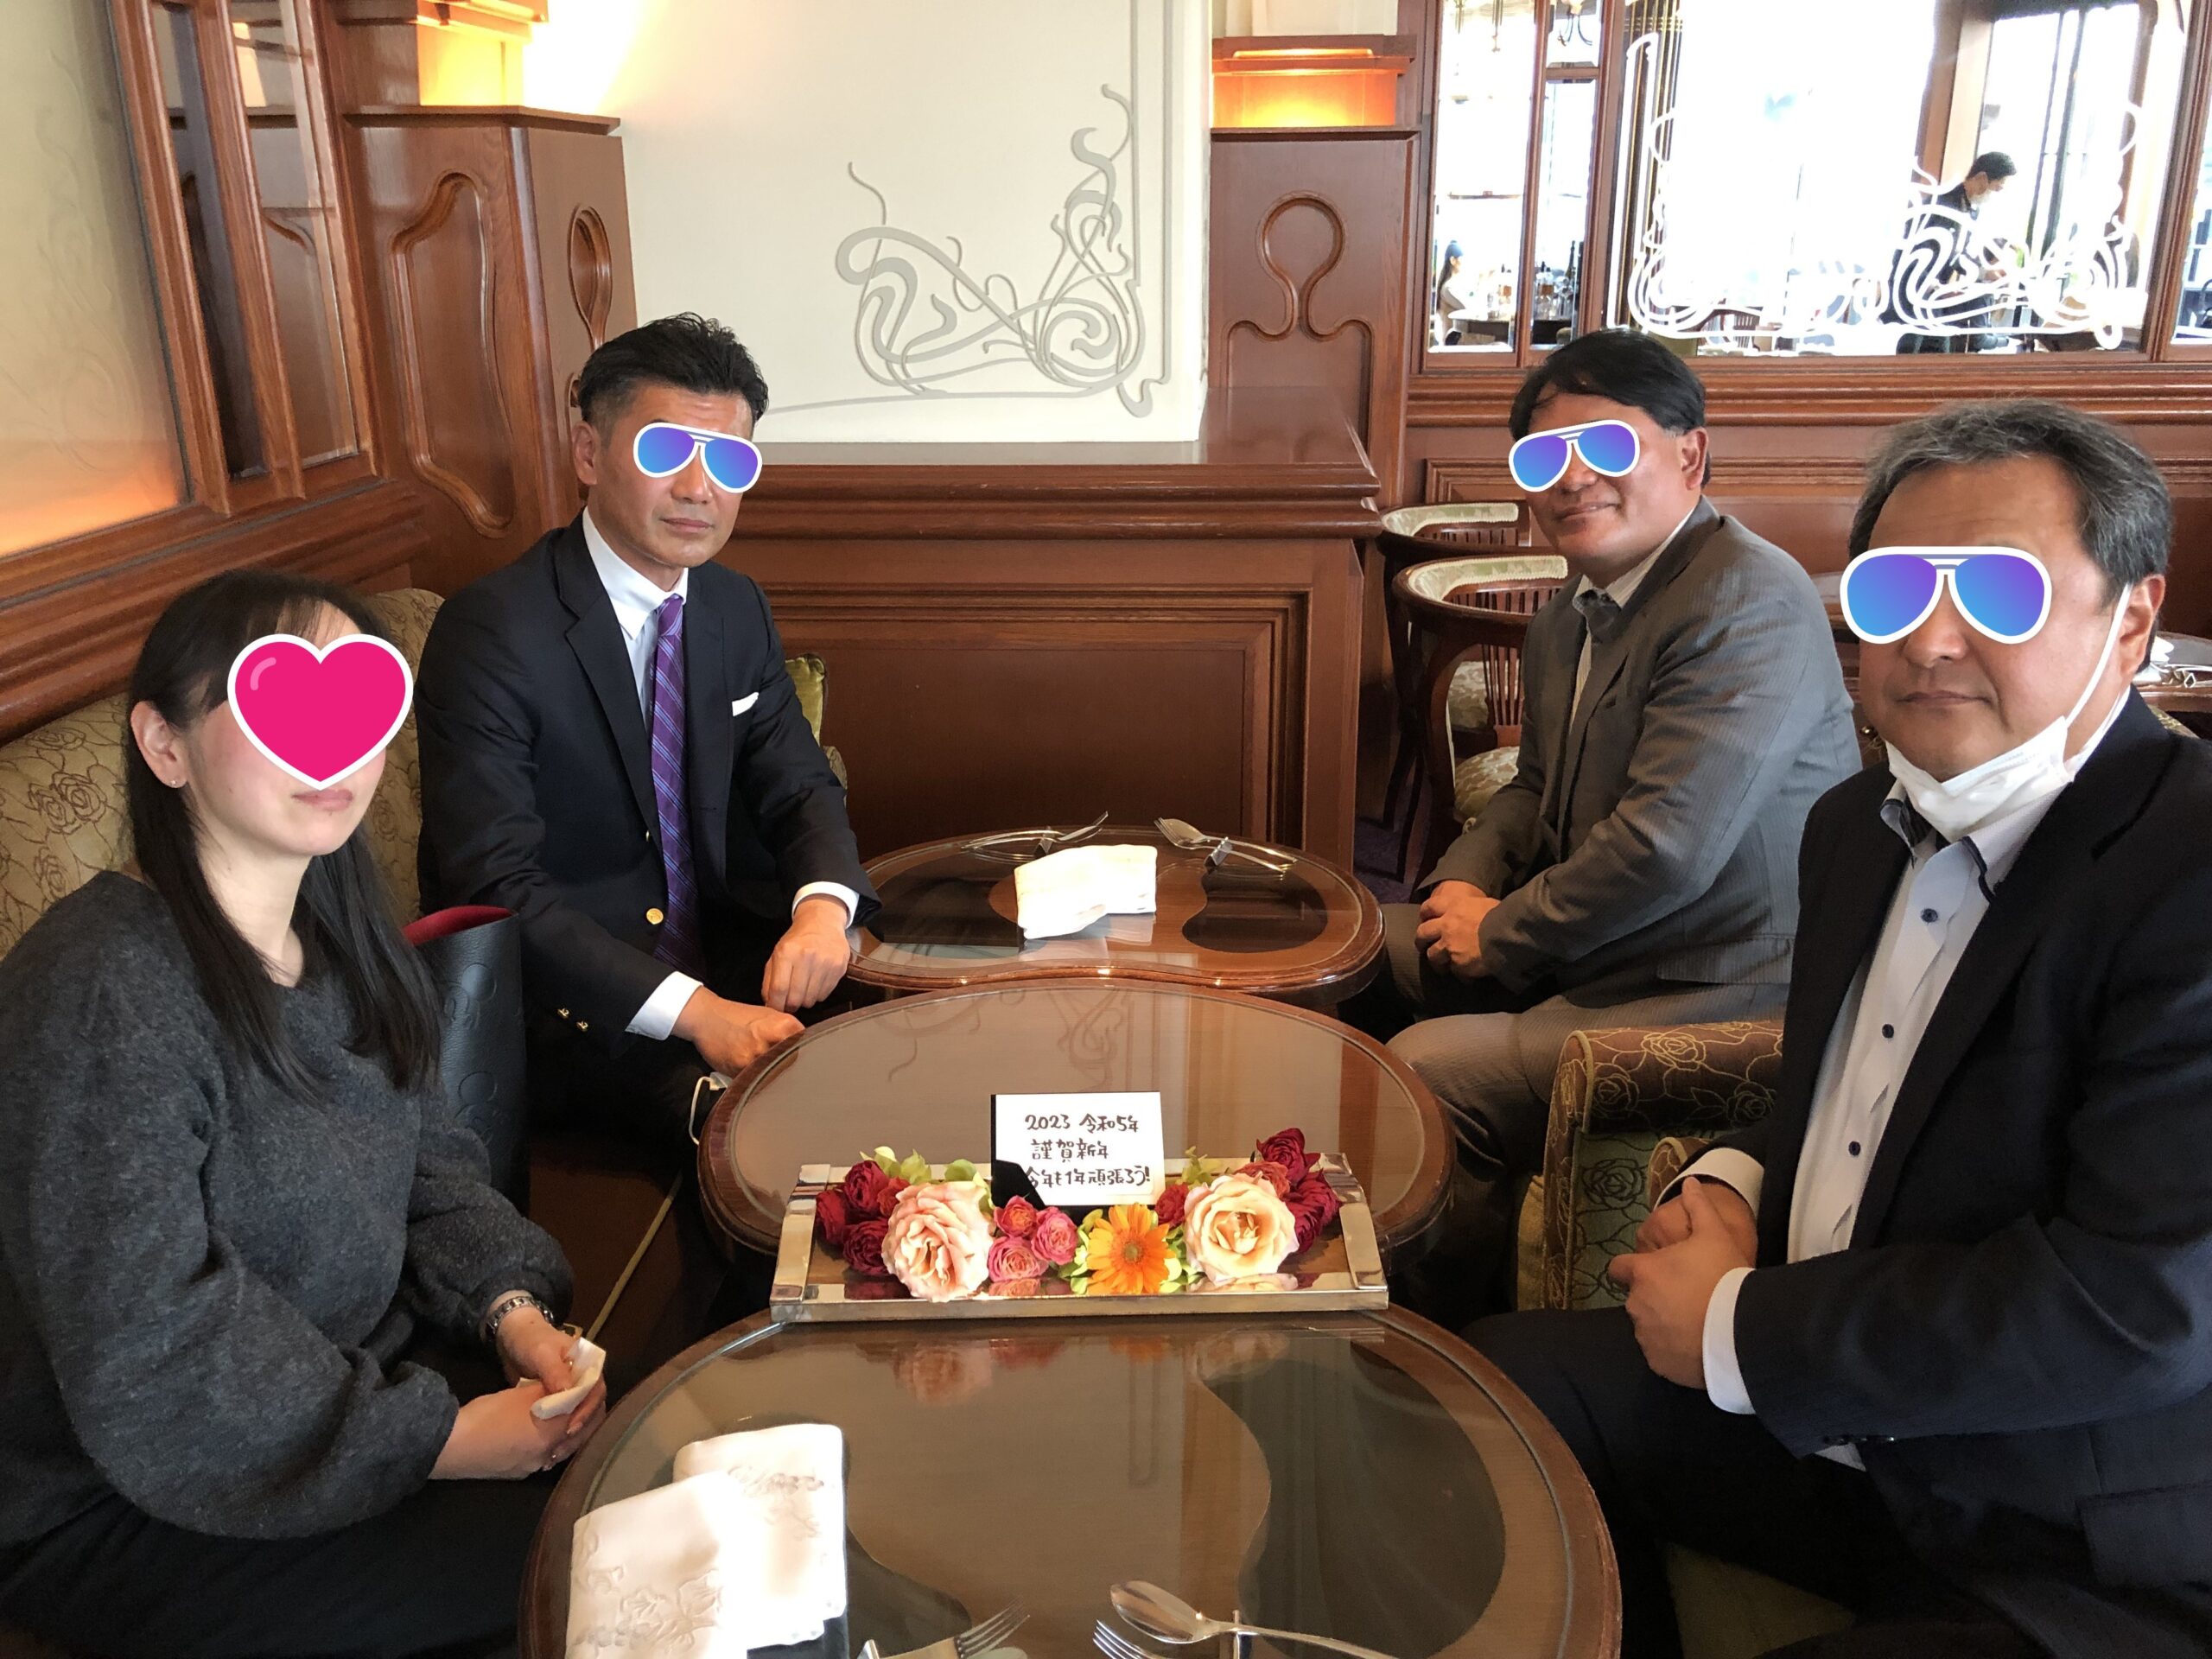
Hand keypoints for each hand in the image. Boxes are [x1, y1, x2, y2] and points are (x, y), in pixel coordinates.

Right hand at [431, 1382, 583, 1479]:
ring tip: (558, 1415)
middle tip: (575, 1402)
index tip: (583, 1388)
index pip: (582, 1418)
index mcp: (551, 1437)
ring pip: (557, 1450)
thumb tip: (568, 1388)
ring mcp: (529, 1469)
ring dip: (562, 1434)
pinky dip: (544, 1444)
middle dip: (578, 1420)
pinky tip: (536, 1432)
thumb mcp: (521, 1395)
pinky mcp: (514, 1473)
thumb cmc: (487, 1416)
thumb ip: (551, 1391)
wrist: (448, 1446)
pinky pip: (539, 1457)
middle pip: (574, 1438)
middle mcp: (545, 1458)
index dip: (584, 1401)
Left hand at [496, 1306, 608, 1441]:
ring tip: (552, 1456)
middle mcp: (585, 1381)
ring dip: (570, 1439)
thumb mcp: (541, 1352)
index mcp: (589, 1365)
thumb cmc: (530, 1340)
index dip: (587, 1411)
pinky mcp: (560, 1404)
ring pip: (581, 1420)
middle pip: (592, 1410)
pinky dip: (559, 1438)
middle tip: (559, 1449)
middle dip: (579, 1432)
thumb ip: (554, 1371)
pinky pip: (565, 1423)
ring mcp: (573, 1394)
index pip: (596, 1391)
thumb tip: (569, 1393)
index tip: (570, 1428)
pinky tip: (547, 1453)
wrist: (512, 1339)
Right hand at [673, 988, 802, 1075]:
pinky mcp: (739, 1073)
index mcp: (781, 1026)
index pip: (803, 1045)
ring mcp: (753, 1060)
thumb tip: (804, 1043)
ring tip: (765, 1064)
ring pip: (773, 1075)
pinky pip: (755, 1081)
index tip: (799, 1050)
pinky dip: (755, 1078)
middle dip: (786, 1062)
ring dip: (771, 1073)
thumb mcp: (769, 1014)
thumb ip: (788, 1029)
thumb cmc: (738, 1015)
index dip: (801, 1049)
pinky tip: (751, 1069)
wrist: (706, 1019)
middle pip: (790, 1063)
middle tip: (782, 1061)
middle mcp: (768, 1043)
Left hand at [762, 896, 851, 1012]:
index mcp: (787, 952)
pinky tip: (815, 983)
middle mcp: (807, 956)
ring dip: (804, 1000)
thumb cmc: (798, 940)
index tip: (776, 1008)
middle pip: (796, 998)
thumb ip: (770, 979)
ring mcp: (825, 963)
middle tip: (789, 1001)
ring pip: (811, 999)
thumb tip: (770, 1002)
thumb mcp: (777, 953)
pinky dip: (817, 995)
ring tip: (803, 989)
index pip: (779, 989)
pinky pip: (824, 994)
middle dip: (790, 1005)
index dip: (776, 1004)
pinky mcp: (839, 968)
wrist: (823, 922)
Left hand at [1415, 881, 1498, 977]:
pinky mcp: (1456, 964)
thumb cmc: (1501, 915)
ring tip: (1442, 966)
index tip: (1426, 919)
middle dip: (1421, 940)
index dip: (1425, 914)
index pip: (1429, 907)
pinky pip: (1453, 971)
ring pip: (1432, 955)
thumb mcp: (1484, 903)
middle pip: (1422, 933)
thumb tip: (1474, 912)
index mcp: (1453, 906)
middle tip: (1424, 945)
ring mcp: (1449, 946)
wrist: (1506, 935)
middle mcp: (1446, 925)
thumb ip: (1471, 908)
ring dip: (1436, 961)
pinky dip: (1459, 974)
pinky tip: (1466, 976)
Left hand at [1607, 1179, 1756, 1387]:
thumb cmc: (1724, 1277)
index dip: (1631, 1268)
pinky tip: (1697, 1344)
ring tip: (1695, 1322)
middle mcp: (1636, 1305)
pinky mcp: (1658, 1363)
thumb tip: (1690, 1182)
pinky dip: (1672, 1350)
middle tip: (1687, 1297)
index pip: (1618, 1268)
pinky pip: (1660, 1354)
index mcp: (1644, 1274)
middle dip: (1655, 1297)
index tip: (1651, 1271)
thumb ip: (1699, 1207)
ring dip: (1663, 1323)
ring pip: (1648, 1326)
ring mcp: (1646, 1336)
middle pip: (1637, 1298)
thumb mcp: (1715, 1235)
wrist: (1741, 1330)